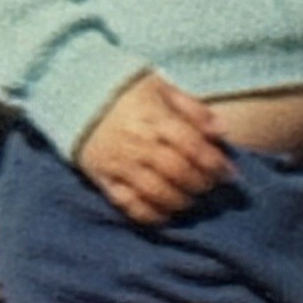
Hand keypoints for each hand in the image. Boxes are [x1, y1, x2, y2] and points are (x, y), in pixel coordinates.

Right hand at [74, 70, 232, 223]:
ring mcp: (119, 163)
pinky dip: (150, 214)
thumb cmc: (126, 90)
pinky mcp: (103, 178)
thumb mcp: (161, 87)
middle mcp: (137, 143)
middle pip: (177, 172)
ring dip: (179, 201)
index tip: (230, 173)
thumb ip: (193, 109)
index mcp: (155, 118)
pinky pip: (127, 204)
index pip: (192, 146)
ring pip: (155, 192)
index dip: (215, 163)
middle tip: (211, 187)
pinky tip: (166, 215)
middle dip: (200, 184)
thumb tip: (222, 131)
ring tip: (191, 200)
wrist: (72, 92)